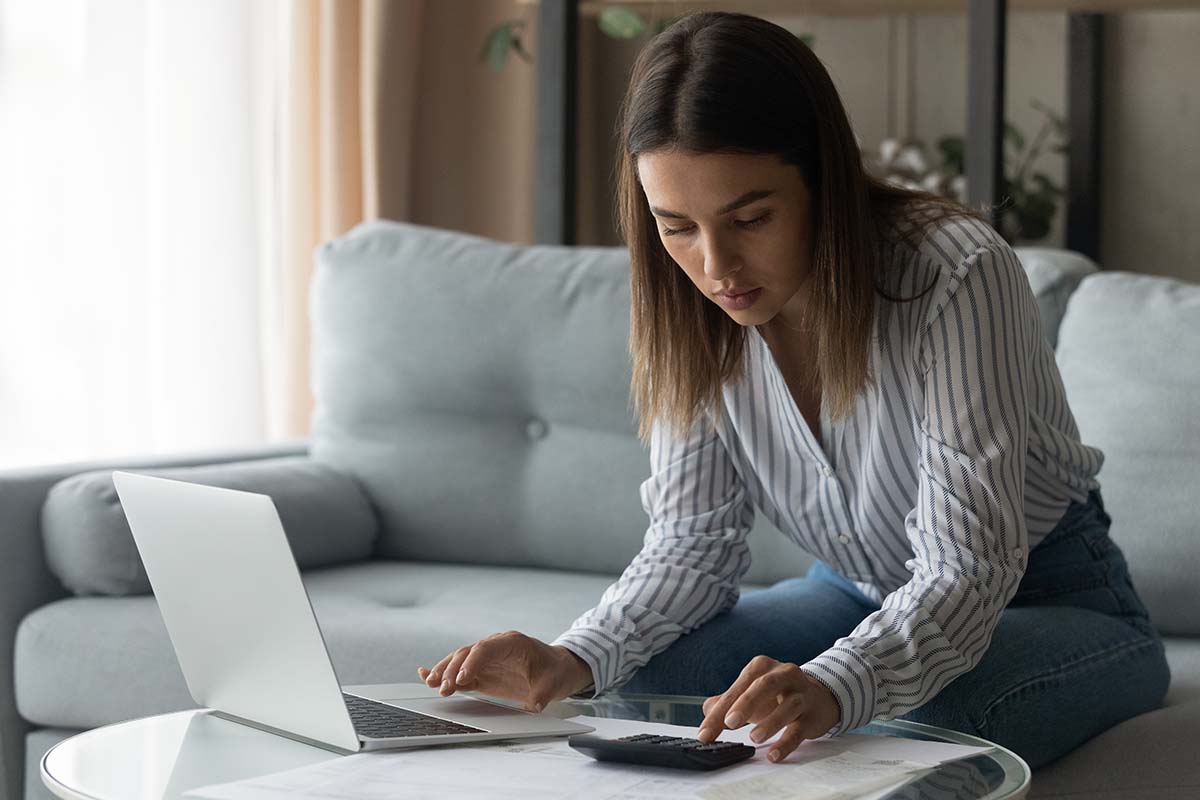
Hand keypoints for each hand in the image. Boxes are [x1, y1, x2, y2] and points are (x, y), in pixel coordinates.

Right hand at [416, 630, 592, 712]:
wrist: (557, 668)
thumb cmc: (555, 671)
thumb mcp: (553, 684)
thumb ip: (543, 693)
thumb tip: (536, 704)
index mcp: (512, 643)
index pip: (486, 647)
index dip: (472, 661)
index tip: (462, 678)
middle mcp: (495, 647)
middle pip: (468, 653)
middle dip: (453, 669)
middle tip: (444, 687)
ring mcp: (486, 659)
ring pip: (459, 660)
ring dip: (444, 671)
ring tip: (431, 684)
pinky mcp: (481, 672)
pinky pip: (460, 671)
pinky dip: (443, 673)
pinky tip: (426, 676)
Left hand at [697, 655, 840, 762]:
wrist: (818, 698)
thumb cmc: (777, 695)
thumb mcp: (750, 693)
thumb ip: (727, 701)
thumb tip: (707, 710)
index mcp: (761, 667)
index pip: (737, 688)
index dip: (719, 712)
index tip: (705, 733)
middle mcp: (783, 674)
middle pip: (764, 685)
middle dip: (745, 703)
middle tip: (729, 722)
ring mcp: (801, 693)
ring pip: (788, 705)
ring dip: (770, 722)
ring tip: (754, 738)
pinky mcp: (812, 715)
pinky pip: (799, 729)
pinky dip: (786, 743)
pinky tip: (774, 755)